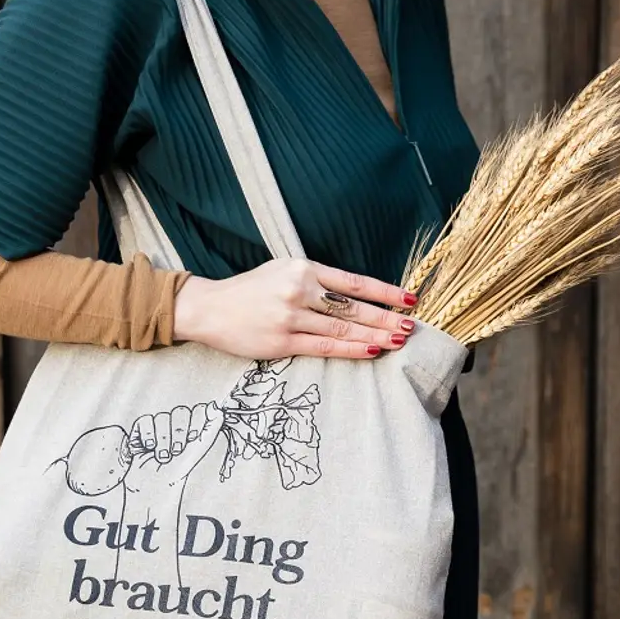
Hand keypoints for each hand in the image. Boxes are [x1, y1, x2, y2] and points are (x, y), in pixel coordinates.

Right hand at [120, 402, 223, 506]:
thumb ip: (211, 427)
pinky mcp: (140, 429)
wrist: (155, 486)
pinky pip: (145, 421)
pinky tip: (149, 448)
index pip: (199, 409)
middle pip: (181, 411)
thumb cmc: (178, 470)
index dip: (197, 421)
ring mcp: (157, 424)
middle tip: (177, 451)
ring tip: (163, 457)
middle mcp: (176, 422)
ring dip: (164, 440)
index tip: (193, 438)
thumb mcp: (199, 449)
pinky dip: (148, 436)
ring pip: (162, 417)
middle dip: (180, 434)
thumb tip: (216, 407)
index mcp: (193, 424)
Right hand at [172, 257, 418, 361]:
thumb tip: (356, 294)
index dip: (385, 292)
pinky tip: (371, 350)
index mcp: (304, 268)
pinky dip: (350, 349)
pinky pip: (323, 347)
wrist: (208, 308)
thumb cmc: (250, 290)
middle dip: (386, 318)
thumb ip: (316, 279)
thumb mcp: (283, 269)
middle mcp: (300, 290)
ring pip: (342, 329)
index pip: (355, 281)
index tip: (409, 299)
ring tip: (398, 340)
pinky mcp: (281, 342)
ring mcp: (291, 317)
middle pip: (353, 307)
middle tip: (411, 326)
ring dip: (374, 335)